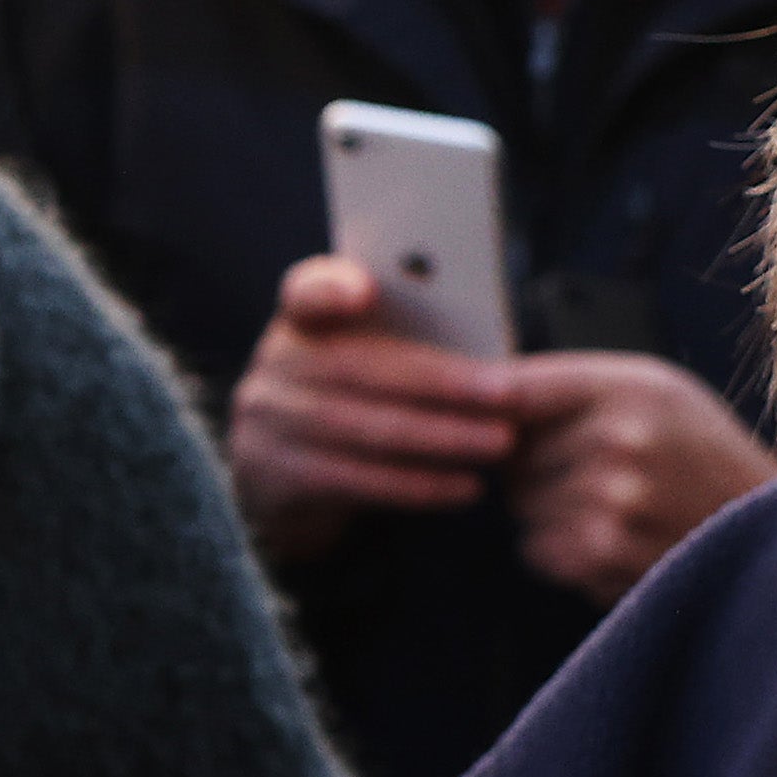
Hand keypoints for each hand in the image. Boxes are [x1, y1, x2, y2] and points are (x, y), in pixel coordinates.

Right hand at [226, 253, 514, 568]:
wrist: (286, 479)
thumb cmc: (350, 402)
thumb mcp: (365, 359)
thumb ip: (405, 340)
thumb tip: (489, 348)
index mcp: (300, 320)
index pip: (305, 291)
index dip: (331, 289)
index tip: (366, 290)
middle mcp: (275, 364)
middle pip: (359, 367)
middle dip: (443, 383)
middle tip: (509, 395)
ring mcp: (267, 421)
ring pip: (364, 428)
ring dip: (442, 437)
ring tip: (501, 443)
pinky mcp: (275, 475)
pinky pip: (355, 480)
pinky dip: (417, 485)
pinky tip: (466, 487)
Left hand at [495, 344, 776, 604]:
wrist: (772, 528)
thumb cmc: (702, 452)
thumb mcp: (655, 389)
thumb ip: (571, 384)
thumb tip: (474, 387)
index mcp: (631, 389)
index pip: (514, 388)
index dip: (480, 403)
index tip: (469, 412)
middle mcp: (621, 442)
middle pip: (507, 455)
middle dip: (526, 465)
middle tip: (580, 468)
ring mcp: (614, 505)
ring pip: (519, 507)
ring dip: (545, 511)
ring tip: (606, 505)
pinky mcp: (610, 559)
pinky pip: (539, 552)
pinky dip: (561, 551)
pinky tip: (611, 538)